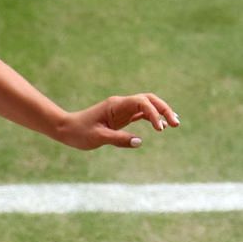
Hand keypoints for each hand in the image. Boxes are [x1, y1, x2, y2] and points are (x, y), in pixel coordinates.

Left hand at [57, 94, 180, 150]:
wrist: (67, 129)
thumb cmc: (79, 133)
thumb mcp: (98, 138)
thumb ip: (119, 139)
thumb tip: (139, 141)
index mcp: (115, 105)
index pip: (141, 102)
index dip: (153, 113)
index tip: (159, 129)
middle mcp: (121, 104)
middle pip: (148, 100)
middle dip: (163, 109)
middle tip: (176, 123)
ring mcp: (122, 110)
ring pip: (147, 106)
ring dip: (161, 112)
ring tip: (175, 124)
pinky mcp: (122, 117)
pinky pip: (141, 114)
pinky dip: (152, 118)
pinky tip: (161, 126)